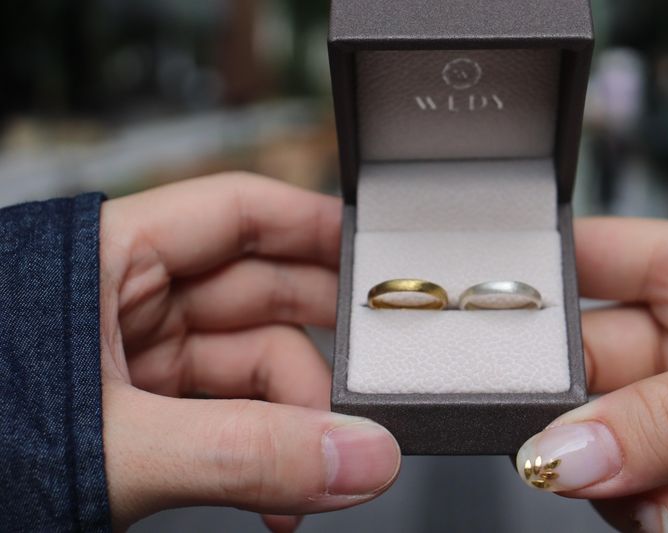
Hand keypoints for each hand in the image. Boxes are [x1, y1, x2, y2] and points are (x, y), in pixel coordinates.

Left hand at [99, 174, 400, 530]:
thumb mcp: (110, 445)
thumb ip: (243, 454)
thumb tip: (354, 457)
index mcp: (109, 257)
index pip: (239, 213)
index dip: (315, 227)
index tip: (376, 257)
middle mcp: (128, 299)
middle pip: (260, 295)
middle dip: (317, 350)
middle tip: (366, 389)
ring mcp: (137, 358)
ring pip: (250, 367)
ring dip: (292, 423)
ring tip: (314, 475)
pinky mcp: (141, 412)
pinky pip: (229, 417)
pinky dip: (262, 455)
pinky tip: (278, 497)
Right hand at [515, 218, 667, 531]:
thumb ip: (660, 416)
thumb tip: (561, 450)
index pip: (580, 262)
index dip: (522, 283)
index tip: (464, 318)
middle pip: (575, 368)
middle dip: (563, 414)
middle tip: (548, 447)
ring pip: (599, 445)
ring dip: (615, 483)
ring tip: (660, 505)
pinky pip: (639, 496)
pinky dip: (655, 518)